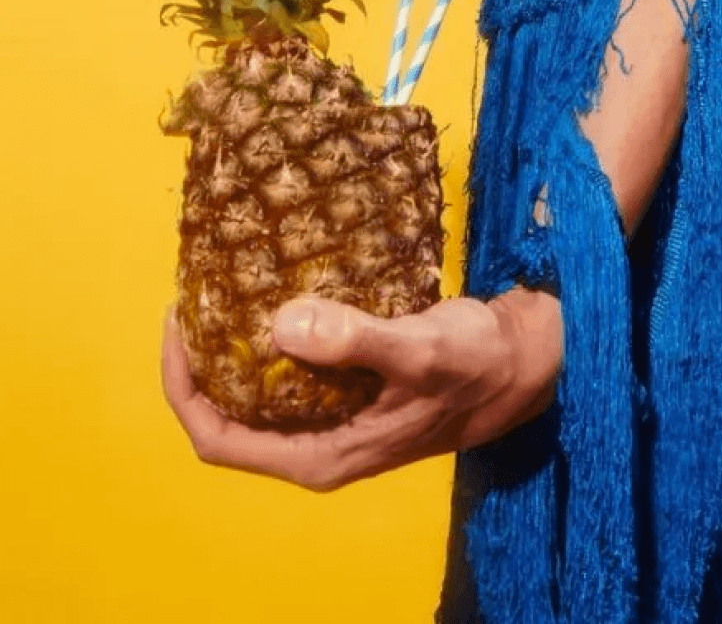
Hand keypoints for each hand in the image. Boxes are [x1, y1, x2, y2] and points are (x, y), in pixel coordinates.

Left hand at [161, 286, 564, 491]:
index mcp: (321, 455)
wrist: (525, 361)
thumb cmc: (474, 364)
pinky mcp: (349, 391)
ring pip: (259, 392)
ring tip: (226, 284)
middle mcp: (318, 445)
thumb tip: (278, 324)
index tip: (179, 323)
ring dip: (236, 345)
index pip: (219, 439)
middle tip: (196, 293)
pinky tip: (278, 287)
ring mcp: (333, 420)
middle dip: (203, 360)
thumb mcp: (417, 349)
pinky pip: (291, 369)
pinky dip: (274, 334)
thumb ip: (351, 339)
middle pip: (229, 415)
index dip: (184, 387)